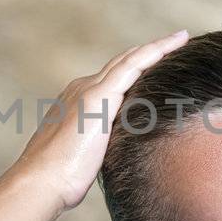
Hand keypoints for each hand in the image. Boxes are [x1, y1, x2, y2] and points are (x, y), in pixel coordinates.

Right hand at [7, 29, 189, 212]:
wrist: (41, 181)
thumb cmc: (60, 180)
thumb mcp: (85, 158)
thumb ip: (101, 150)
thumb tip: (120, 158)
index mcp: (79, 103)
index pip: (113, 81)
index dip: (136, 72)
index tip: (157, 69)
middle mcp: (83, 89)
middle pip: (122, 65)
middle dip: (147, 54)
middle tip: (175, 43)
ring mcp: (90, 90)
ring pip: (130, 59)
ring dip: (157, 47)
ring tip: (180, 39)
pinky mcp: (100, 96)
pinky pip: (134, 64)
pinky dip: (155, 51)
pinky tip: (176, 43)